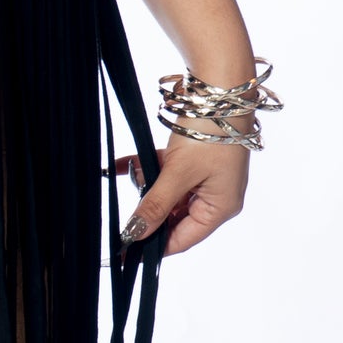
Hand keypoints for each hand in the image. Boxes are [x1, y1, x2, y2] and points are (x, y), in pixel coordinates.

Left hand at [118, 136, 249, 257]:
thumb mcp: (178, 174)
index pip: (183, 239)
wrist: (219, 89)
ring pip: (168, 194)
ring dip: (146, 186)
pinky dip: (147, 168)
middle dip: (148, 210)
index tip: (127, 252)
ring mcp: (206, 178)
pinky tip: (124, 164)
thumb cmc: (211, 133)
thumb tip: (136, 233)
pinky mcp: (196, 161)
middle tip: (122, 213)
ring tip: (132, 173)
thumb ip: (156, 205)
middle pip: (174, 217)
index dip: (154, 246)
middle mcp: (216, 197)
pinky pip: (166, 174)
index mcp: (221, 207)